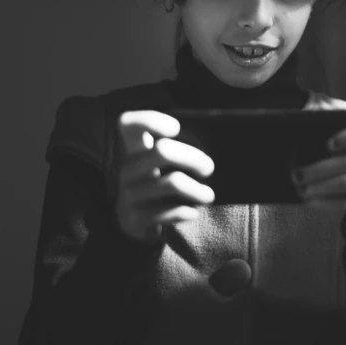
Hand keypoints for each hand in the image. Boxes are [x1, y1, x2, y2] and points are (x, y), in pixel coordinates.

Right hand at [115, 110, 214, 243]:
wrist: (134, 223)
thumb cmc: (158, 186)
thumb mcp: (160, 166)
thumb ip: (177, 152)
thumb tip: (217, 147)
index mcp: (134, 150)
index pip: (128, 123)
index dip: (151, 120)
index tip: (176, 128)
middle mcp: (129, 169)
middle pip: (162, 151)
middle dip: (193, 158)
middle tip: (209, 168)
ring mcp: (129, 194)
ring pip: (172, 183)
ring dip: (197, 190)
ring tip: (209, 195)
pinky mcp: (136, 218)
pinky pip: (169, 211)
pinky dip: (186, 211)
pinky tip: (193, 212)